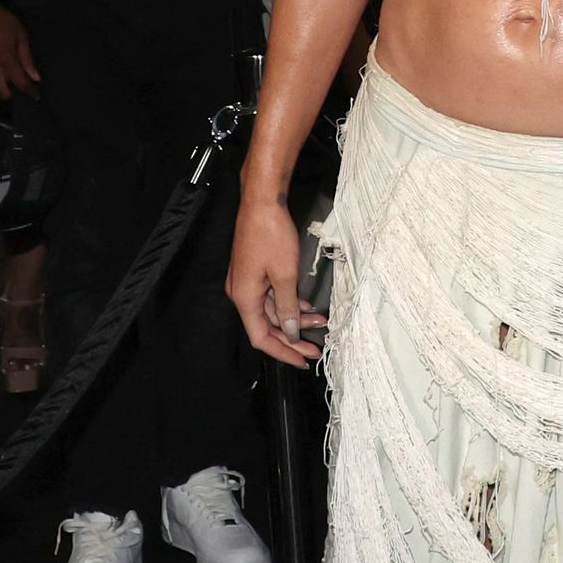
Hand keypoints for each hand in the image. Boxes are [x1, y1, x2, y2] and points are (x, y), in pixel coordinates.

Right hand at [0, 6, 37, 99]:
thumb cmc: (4, 23)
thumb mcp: (21, 36)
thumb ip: (27, 59)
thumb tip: (35, 77)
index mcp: (7, 60)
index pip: (21, 83)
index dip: (30, 92)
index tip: (35, 96)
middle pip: (2, 93)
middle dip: (12, 93)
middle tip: (16, 85)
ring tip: (4, 83)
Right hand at [227, 194, 320, 364]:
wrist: (262, 201)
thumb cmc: (270, 233)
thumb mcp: (285, 274)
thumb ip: (287, 306)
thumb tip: (289, 331)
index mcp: (244, 298)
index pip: (261, 337)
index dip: (282, 352)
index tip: (301, 360)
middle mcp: (242, 293)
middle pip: (267, 326)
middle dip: (292, 337)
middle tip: (314, 347)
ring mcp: (248, 281)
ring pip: (273, 310)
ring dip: (295, 317)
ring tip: (320, 321)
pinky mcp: (255, 271)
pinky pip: (272, 295)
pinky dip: (289, 302)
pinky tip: (306, 305)